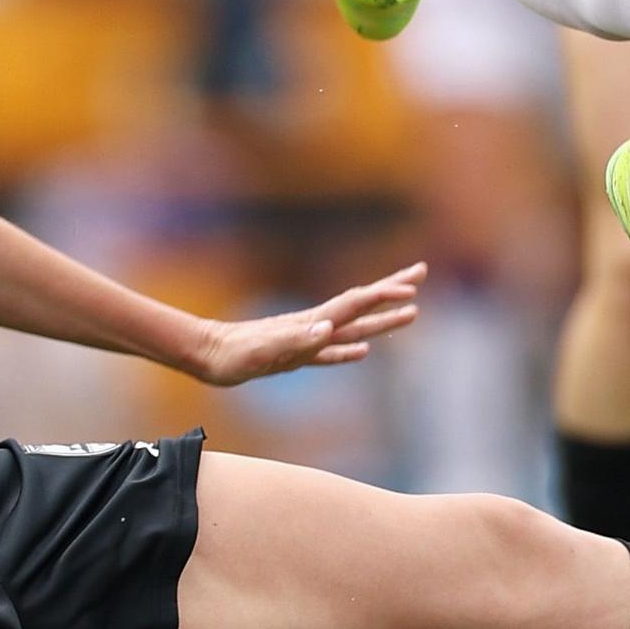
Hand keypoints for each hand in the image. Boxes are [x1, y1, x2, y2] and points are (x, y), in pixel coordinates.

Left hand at [192, 263, 425, 385]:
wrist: (208, 354)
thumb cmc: (232, 354)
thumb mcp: (263, 350)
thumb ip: (295, 340)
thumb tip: (327, 329)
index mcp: (312, 322)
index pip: (356, 304)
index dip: (385, 295)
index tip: (413, 288)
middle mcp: (314, 326)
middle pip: (362, 305)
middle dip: (392, 291)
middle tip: (421, 273)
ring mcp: (307, 339)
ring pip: (354, 327)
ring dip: (381, 319)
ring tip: (411, 312)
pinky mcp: (296, 355)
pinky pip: (333, 351)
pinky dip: (351, 348)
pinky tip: (363, 350)